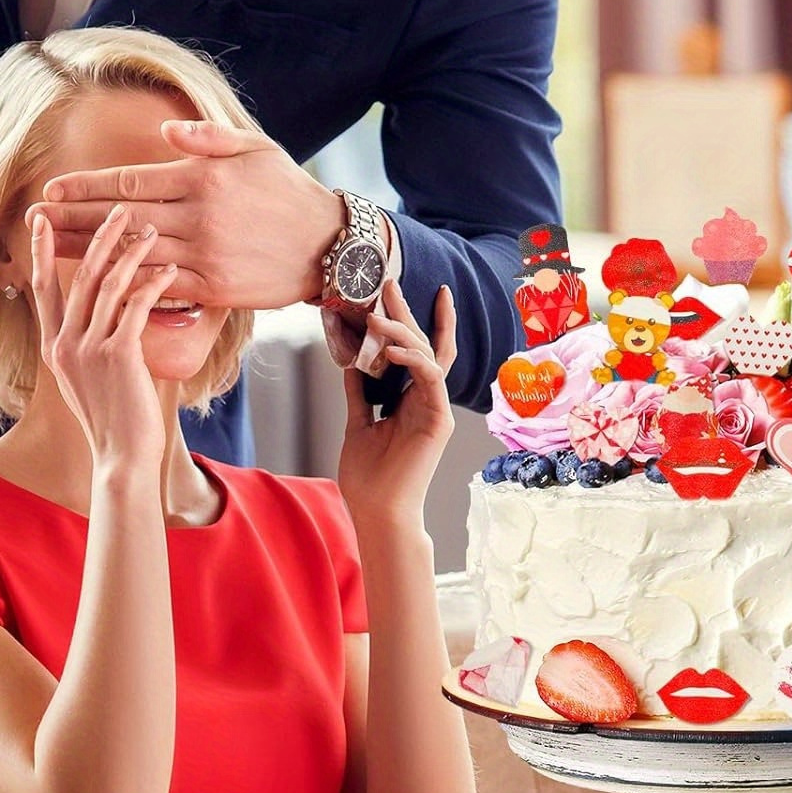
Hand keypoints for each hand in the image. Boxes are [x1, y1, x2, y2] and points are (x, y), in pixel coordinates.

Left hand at [26, 119, 343, 307]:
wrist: (330, 245)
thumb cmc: (289, 191)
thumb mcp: (255, 148)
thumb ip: (207, 139)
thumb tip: (165, 134)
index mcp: (202, 178)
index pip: (130, 181)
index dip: (86, 188)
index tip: (52, 192)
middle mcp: (199, 216)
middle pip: (121, 220)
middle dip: (73, 221)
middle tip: (33, 223)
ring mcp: (205, 255)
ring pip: (133, 255)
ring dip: (88, 256)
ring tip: (51, 253)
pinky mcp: (215, 288)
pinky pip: (161, 287)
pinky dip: (127, 285)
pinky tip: (96, 286)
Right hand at [29, 205, 178, 464]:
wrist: (122, 459)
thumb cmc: (116, 422)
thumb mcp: (90, 380)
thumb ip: (91, 345)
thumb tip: (111, 314)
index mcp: (54, 348)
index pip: (43, 287)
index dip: (45, 251)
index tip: (43, 218)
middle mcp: (65, 344)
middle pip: (79, 276)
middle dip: (99, 237)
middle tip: (118, 209)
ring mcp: (88, 349)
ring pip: (108, 284)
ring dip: (131, 252)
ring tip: (150, 230)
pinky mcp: (117, 356)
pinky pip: (135, 306)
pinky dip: (153, 283)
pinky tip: (169, 270)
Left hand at [337, 282, 456, 523]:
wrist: (377, 511)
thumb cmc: (369, 476)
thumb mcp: (357, 422)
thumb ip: (360, 392)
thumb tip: (352, 363)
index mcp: (410, 399)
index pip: (414, 351)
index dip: (408, 320)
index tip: (393, 291)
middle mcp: (427, 399)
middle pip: (423, 344)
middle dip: (405, 311)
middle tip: (388, 281)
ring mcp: (436, 408)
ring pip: (428, 355)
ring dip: (402, 331)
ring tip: (377, 314)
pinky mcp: (439, 420)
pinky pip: (430, 378)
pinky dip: (414, 359)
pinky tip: (393, 348)